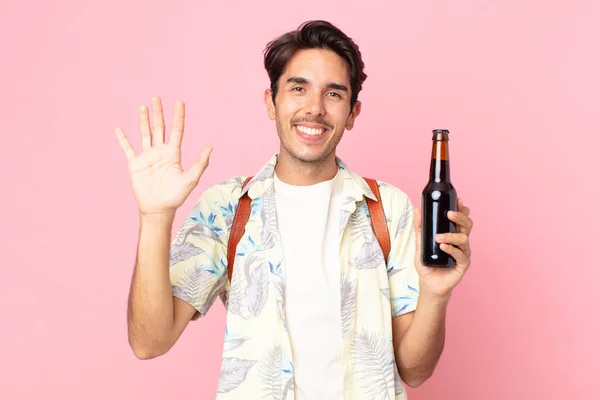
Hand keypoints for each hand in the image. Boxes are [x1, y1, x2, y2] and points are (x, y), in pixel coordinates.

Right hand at [115, 97, 211, 215]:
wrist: (159, 208)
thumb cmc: (176, 196)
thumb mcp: (191, 179)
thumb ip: (200, 164)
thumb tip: (210, 147)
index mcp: (173, 154)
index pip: (176, 130)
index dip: (178, 116)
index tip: (180, 102)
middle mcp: (160, 152)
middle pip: (159, 128)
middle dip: (159, 113)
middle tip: (156, 98)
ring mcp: (147, 157)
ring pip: (145, 134)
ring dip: (143, 120)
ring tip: (143, 107)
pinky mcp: (135, 164)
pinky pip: (128, 148)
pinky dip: (123, 139)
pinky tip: (119, 129)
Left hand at [413, 198, 472, 299]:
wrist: (429, 284)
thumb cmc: (427, 263)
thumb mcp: (420, 243)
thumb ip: (419, 227)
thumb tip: (417, 209)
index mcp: (453, 234)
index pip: (461, 219)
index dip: (462, 209)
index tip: (458, 201)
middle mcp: (460, 242)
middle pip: (467, 225)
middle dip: (460, 217)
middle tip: (449, 214)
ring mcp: (463, 253)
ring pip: (464, 239)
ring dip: (451, 235)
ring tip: (438, 237)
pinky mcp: (463, 265)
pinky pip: (461, 255)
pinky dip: (452, 249)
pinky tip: (444, 247)